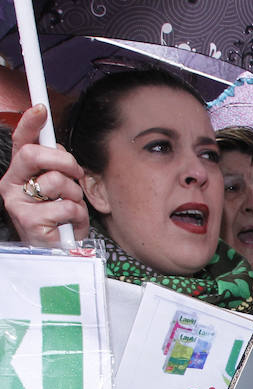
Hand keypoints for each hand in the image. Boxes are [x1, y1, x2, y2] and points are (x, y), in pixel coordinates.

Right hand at [0, 105, 88, 244]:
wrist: (56, 251)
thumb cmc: (59, 219)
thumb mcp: (60, 189)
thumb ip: (57, 167)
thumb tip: (59, 148)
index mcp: (19, 173)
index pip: (21, 142)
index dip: (30, 123)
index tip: (40, 108)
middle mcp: (12, 185)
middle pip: (34, 154)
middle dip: (63, 160)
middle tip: (75, 173)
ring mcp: (18, 204)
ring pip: (56, 181)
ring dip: (74, 195)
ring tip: (70, 208)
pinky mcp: (30, 221)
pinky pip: (65, 207)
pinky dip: (76, 215)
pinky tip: (69, 224)